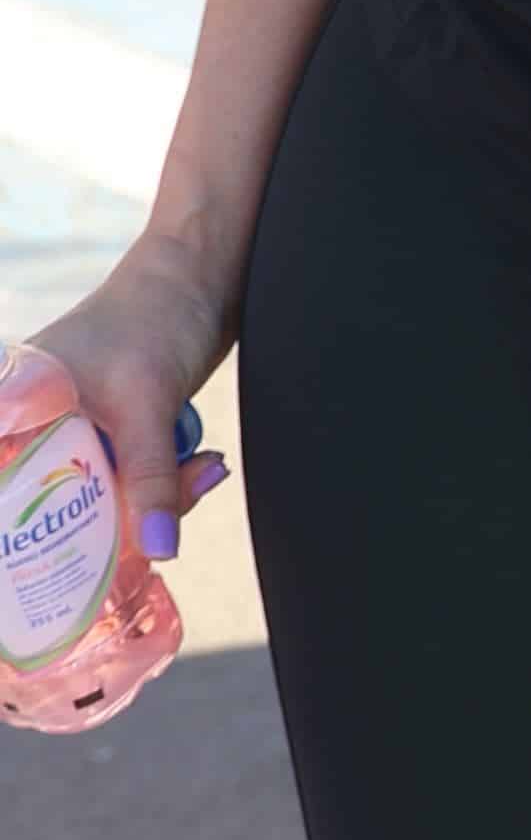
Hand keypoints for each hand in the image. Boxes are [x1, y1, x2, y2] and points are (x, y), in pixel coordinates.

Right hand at [32, 234, 236, 564]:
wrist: (203, 274)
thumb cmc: (155, 315)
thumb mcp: (147, 403)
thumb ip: (150, 478)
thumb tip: (158, 549)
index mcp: (12, 408)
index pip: (9, 487)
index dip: (20, 530)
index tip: (43, 566)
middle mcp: (31, 424)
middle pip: (51, 508)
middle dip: (108, 526)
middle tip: (157, 524)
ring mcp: (72, 433)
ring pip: (98, 501)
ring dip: (150, 504)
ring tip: (199, 472)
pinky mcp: (111, 437)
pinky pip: (127, 483)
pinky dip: (163, 487)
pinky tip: (201, 468)